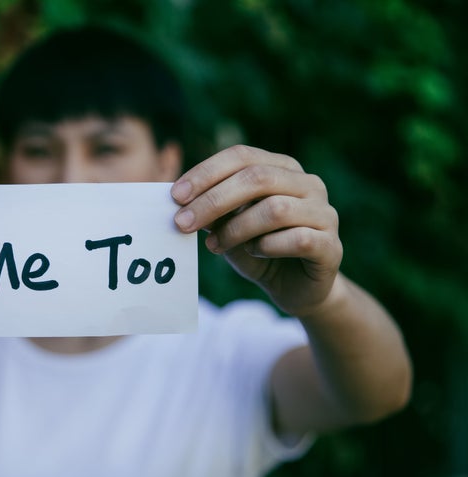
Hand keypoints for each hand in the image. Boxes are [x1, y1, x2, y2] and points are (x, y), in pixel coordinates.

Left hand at [171, 145, 342, 316]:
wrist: (295, 289)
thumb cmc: (258, 250)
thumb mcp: (228, 226)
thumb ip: (212, 211)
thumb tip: (180, 200)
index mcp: (282, 168)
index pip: (242, 156)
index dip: (206, 173)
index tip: (176, 196)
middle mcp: (308, 184)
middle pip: (256, 178)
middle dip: (213, 200)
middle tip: (182, 223)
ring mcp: (324, 213)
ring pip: (275, 209)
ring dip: (236, 229)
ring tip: (214, 246)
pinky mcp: (331, 246)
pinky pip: (297, 239)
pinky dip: (267, 246)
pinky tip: (253, 252)